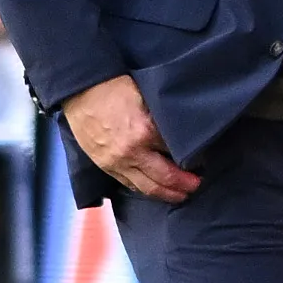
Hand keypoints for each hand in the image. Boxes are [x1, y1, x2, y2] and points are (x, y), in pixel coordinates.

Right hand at [62, 74, 197, 204]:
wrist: (82, 91)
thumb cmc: (115, 88)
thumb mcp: (147, 98)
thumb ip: (162, 119)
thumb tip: (180, 133)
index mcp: (146, 131)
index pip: (176, 152)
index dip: (191, 157)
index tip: (200, 161)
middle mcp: (133, 152)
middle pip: (165, 177)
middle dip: (184, 184)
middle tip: (196, 185)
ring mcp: (118, 162)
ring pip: (147, 187)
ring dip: (167, 194)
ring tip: (180, 195)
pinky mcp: (106, 166)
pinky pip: (129, 184)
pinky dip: (145, 190)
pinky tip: (155, 190)